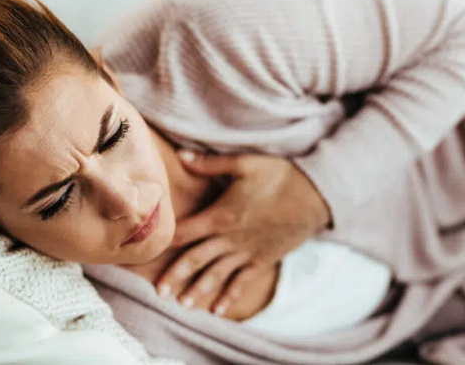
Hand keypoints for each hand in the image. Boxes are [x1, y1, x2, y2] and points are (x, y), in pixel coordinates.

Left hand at [156, 150, 330, 315]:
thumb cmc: (280, 176)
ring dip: (198, 290)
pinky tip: (217, 309)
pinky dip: (229, 296)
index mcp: (221, 216)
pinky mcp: (263, 259)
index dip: (163, 241)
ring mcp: (247, 252)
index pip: (184, 232)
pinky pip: (242, 282)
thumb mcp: (244, 163)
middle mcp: (230, 239)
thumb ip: (210, 163)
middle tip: (158, 292)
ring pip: (216, 275)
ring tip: (182, 305)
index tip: (147, 251)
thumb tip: (181, 156)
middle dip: (175, 276)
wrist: (317, 195)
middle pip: (195, 260)